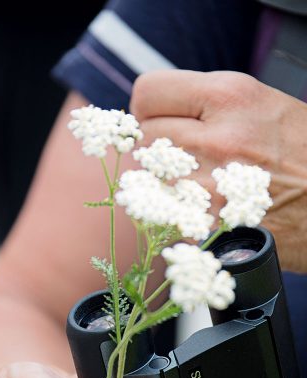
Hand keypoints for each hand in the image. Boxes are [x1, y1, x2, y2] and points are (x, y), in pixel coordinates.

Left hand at [130, 70, 306, 272]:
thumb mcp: (260, 106)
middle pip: (143, 139)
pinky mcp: (212, 226)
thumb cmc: (303, 152)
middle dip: (151, 150)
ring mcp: (212, 186)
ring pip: (146, 180)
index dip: (149, 110)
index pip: (148, 93)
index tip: (160, 122)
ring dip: (157, 184)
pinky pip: (165, 216)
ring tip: (186, 186)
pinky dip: (172, 215)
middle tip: (175, 161)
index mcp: (231, 96)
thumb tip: (160, 115)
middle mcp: (217, 137)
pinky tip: (195, 211)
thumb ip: (207, 106)